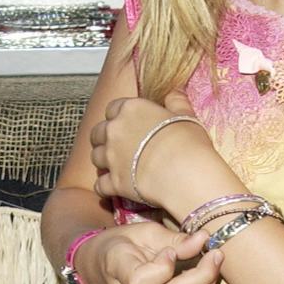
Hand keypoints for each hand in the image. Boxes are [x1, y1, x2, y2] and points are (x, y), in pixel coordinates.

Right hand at [84, 222, 222, 283]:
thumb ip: (173, 238)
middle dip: (202, 276)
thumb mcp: (142, 232)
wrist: (96, 271)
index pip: (141, 281)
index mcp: (117, 269)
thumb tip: (205, 239)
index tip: (172, 252)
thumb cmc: (119, 245)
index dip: (164, 268)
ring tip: (214, 272)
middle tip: (216, 256)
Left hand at [88, 89, 210, 207]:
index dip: (118, 116)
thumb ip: (177, 103)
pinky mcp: (113, 182)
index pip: (113, 107)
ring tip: (116, 166)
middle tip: (116, 146)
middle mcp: (114, 130)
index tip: (127, 123)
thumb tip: (174, 94)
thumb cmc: (188, 143)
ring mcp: (111, 158)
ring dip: (103, 162)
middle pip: (97, 132)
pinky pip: (99, 185)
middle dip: (103, 138)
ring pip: (95, 157)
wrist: (185, 174)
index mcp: (131, 109)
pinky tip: (114, 188)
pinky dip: (105, 187)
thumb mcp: (187, 116)